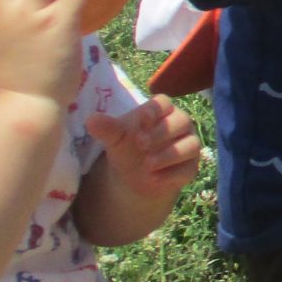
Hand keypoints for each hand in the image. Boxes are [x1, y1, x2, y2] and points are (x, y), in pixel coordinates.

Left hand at [86, 96, 202, 198]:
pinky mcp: (190, 167)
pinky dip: (171, 174)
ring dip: (169, 154)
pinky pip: (188, 169)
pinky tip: (153, 178)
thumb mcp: (115, 138)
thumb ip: (107, 128)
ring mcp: (188, 145)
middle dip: (162, 133)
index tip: (143, 119)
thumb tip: (91, 120)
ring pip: (190, 145)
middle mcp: (180, 125)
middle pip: (182, 121)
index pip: (164, 102)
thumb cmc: (127, 147)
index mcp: (161, 111)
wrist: (134, 175)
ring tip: (147, 164)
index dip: (156, 109)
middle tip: (140, 144)